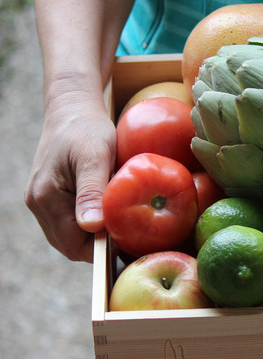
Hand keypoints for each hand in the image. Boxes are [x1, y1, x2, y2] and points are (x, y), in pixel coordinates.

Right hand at [25, 88, 115, 261]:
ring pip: (69, 237)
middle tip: (130, 234)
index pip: (73, 244)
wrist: (73, 108)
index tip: (130, 239)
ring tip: (121, 224)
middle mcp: (38, 204)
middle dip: (99, 247)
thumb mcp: (94, 157)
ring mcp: (41, 202)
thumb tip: (92, 227)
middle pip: (70, 245)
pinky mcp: (50, 197)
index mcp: (46, 198)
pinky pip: (69, 223)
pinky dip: (88, 225)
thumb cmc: (87, 129)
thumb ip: (91, 192)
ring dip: (94, 237)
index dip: (102, 249)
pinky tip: (109, 215)